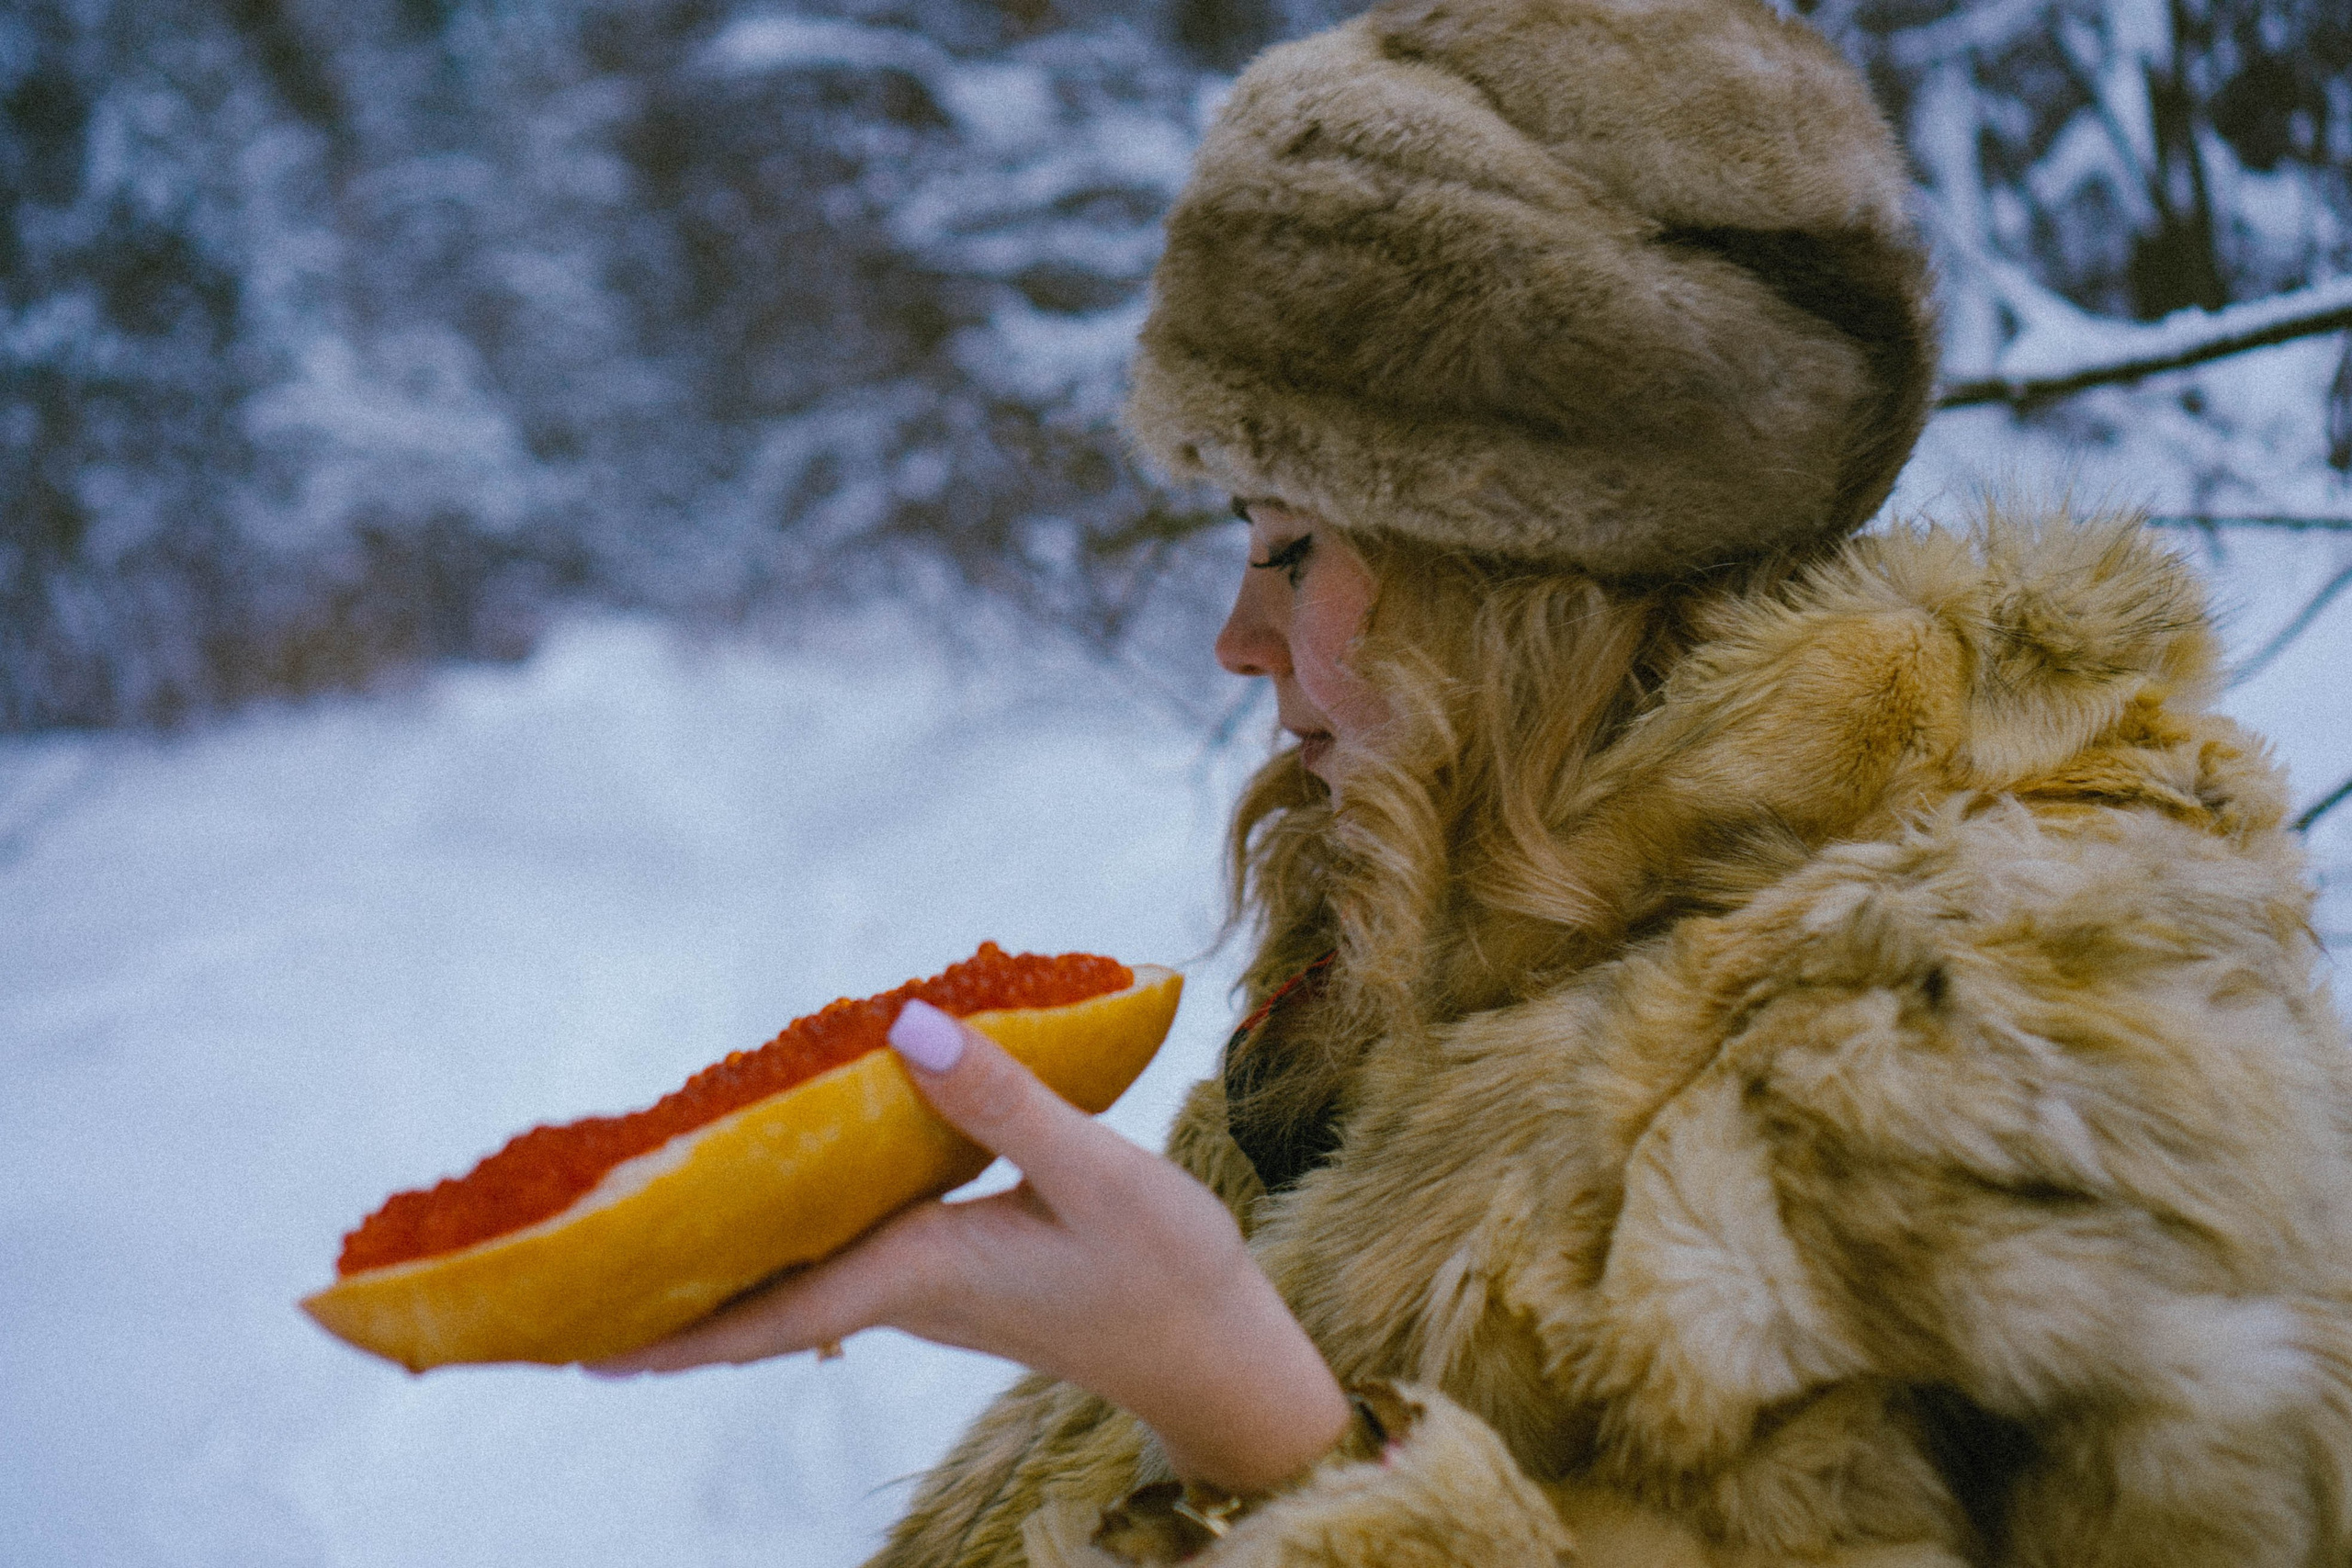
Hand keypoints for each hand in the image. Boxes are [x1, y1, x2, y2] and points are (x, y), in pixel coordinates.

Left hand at [587, 1000, 1351, 1493]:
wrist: (1220, 1352)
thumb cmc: (1166, 1272)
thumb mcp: (1094, 1173)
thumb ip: (999, 1099)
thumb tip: (904, 1026)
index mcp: (919, 1271)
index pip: (766, 1317)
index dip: (669, 1333)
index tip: (573, 1346)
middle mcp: (904, 1287)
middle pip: (759, 1302)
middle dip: (667, 1294)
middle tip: (568, 1273)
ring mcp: (927, 1284)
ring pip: (799, 1272)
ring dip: (724, 1256)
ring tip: (644, 1214)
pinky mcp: (954, 1269)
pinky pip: (845, 1249)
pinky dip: (795, 1225)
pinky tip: (781, 1179)